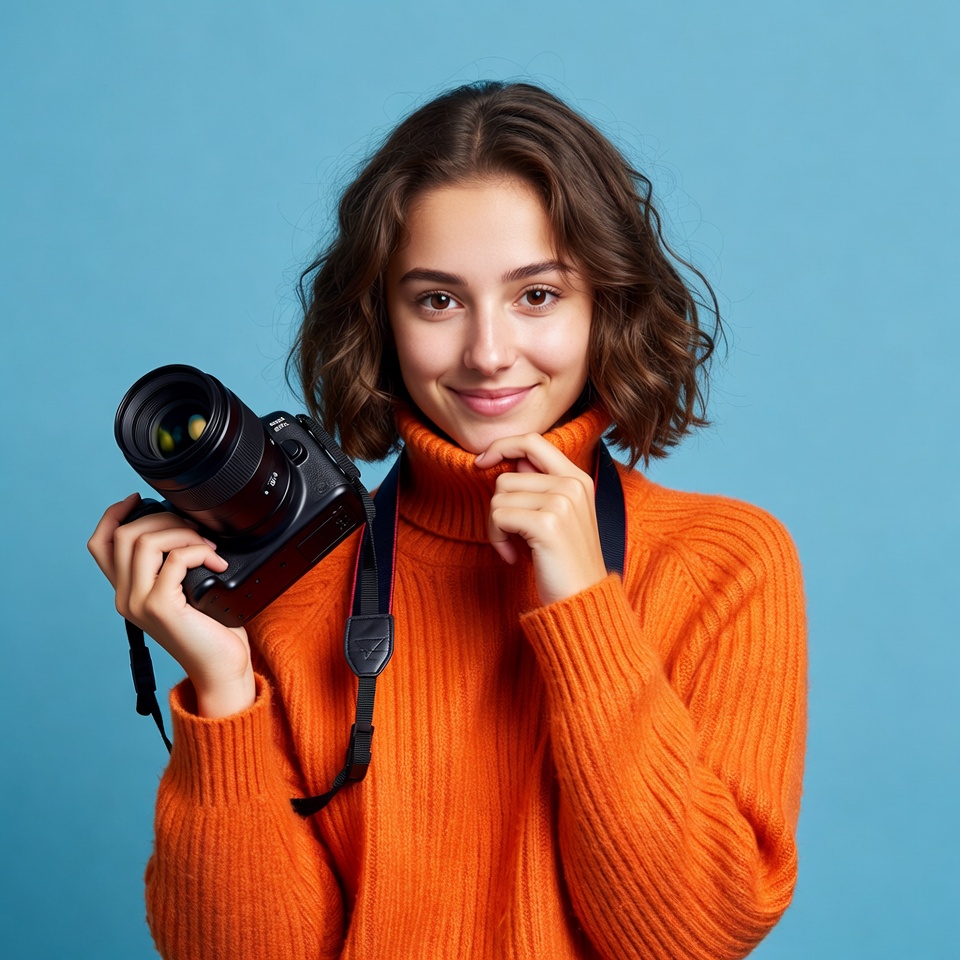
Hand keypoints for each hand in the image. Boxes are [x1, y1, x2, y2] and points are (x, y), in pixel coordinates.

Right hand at [88, 494, 255, 717]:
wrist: (222, 668)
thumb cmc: (212, 630)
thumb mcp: (188, 590)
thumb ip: (174, 566)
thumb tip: (184, 525)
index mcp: (128, 591)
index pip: (100, 545)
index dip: (113, 515)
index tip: (137, 498)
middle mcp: (126, 597)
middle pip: (125, 535)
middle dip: (164, 519)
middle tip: (197, 531)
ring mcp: (139, 603)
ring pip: (144, 542)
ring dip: (182, 533)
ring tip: (208, 547)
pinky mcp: (160, 608)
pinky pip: (173, 560)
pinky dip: (199, 551)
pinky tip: (217, 562)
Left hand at [476, 434, 607, 605]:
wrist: (583, 600)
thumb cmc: (563, 561)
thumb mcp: (557, 516)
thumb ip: (539, 485)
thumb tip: (508, 460)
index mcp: (577, 478)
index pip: (533, 441)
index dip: (502, 446)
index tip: (482, 461)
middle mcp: (572, 484)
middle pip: (506, 477)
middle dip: (498, 507)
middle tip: (511, 536)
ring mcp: (561, 502)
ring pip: (498, 497)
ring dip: (496, 527)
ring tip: (516, 548)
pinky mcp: (547, 524)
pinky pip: (498, 517)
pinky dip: (497, 540)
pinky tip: (514, 557)